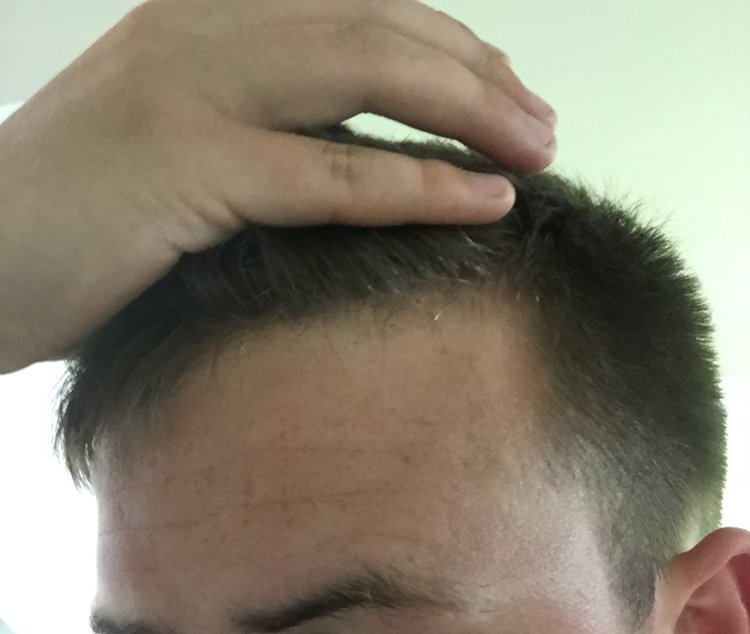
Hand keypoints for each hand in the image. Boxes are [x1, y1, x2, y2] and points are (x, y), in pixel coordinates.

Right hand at [0, 0, 555, 372]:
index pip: (355, 9)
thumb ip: (245, 129)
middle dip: (477, 74)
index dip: (447, 49)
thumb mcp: (161, 146)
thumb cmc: (64, 225)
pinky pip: (328, 173)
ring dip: (470, 112)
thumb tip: (329, 158)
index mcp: (200, 18)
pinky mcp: (185, 169)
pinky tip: (488, 201)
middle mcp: (201, 32)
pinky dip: (417, 185)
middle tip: (543, 128)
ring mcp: (192, 93)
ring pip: (366, 77)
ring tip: (540, 152)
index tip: (504, 98)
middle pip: (378, 28)